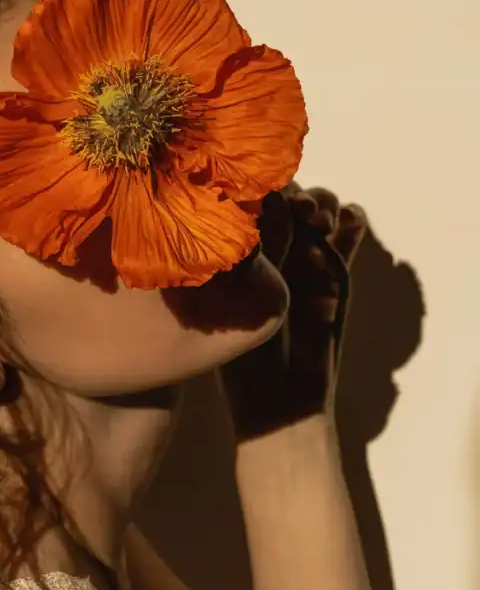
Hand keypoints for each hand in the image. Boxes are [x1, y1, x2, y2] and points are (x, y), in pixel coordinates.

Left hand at [219, 185, 367, 440]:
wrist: (280, 397)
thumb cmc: (241, 356)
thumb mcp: (239, 305)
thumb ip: (249, 259)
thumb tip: (248, 209)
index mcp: (236, 252)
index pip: (249, 199)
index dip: (260, 192)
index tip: (263, 200)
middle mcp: (270, 247)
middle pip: (288, 193)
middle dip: (296, 193)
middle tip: (300, 210)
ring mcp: (305, 255)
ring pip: (320, 205)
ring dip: (323, 204)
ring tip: (318, 221)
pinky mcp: (336, 269)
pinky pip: (350, 229)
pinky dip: (352, 221)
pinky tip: (344, 229)